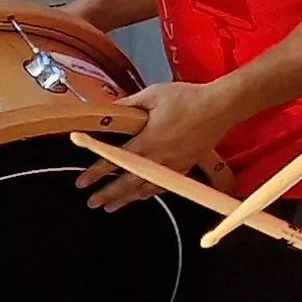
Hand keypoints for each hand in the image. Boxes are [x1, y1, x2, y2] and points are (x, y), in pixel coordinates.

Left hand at [73, 79, 237, 211]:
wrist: (219, 107)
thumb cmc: (187, 99)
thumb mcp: (152, 94)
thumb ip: (127, 104)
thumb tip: (107, 109)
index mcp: (146, 141)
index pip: (114, 161)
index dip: (95, 173)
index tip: (82, 183)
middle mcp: (158, 158)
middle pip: (128, 183)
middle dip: (108, 194)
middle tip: (93, 202)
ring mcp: (172, 165)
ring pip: (145, 188)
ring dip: (127, 199)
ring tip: (112, 206)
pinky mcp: (185, 166)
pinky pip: (163, 186)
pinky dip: (150, 194)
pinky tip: (142, 196)